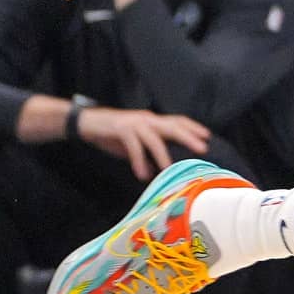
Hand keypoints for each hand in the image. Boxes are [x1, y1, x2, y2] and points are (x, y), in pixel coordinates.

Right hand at [76, 107, 209, 180]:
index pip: (177, 120)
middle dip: (189, 137)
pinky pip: (133, 147)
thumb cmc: (112, 133)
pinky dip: (139, 161)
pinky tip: (142, 174)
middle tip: (203, 149)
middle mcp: (147, 119)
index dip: (193, 127)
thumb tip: (160, 166)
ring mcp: (134, 123)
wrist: (85, 122)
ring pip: (154, 139)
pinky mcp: (121, 129)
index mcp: (152, 120)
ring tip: (170, 169)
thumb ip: (148, 150)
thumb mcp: (134, 140)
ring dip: (163, 155)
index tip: (207, 136)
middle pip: (173, 126)